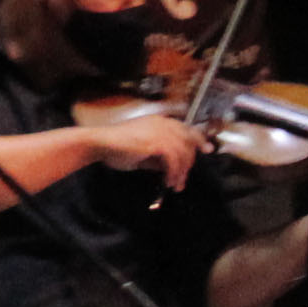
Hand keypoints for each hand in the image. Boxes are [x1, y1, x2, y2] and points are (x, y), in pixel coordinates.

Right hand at [70, 93, 198, 186]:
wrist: (100, 143)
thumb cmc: (116, 147)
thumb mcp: (142, 152)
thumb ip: (158, 156)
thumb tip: (170, 168)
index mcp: (159, 121)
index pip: (186, 128)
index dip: (198, 139)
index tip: (207, 149)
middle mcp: (162, 124)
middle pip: (188, 141)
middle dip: (189, 162)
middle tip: (183, 180)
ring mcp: (159, 132)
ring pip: (183, 153)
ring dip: (181, 172)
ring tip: (174, 185)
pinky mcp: (155, 143)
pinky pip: (174, 160)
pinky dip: (174, 173)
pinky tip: (168, 182)